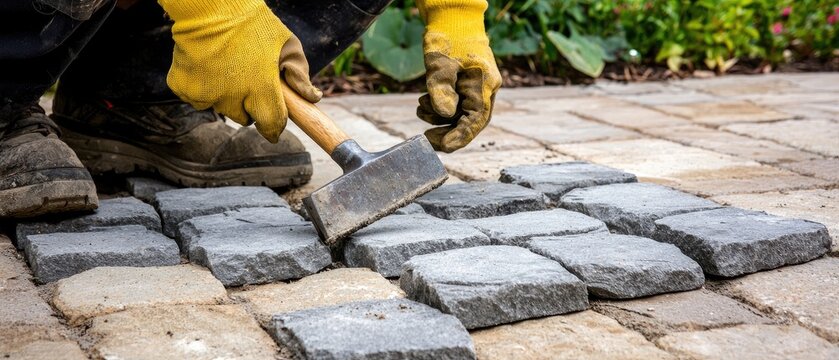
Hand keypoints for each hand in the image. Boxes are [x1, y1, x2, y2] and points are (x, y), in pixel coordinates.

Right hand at [159, 0, 320, 142]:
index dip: (274, 127)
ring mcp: (206, 94)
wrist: (210, 6)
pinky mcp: (183, 87)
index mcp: (262, 88)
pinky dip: (201, 87)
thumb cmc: (254, 24)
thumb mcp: (288, 45)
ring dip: (224, 97)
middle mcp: (233, 96)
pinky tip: (207, 67)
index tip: (273, 128)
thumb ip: (299, 75)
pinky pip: (196, 98)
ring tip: (227, 69)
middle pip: (244, 119)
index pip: (272, 125)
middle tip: (248, 82)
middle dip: (249, 107)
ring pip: (220, 108)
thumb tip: (312, 98)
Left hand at [415, 0, 501, 151]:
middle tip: (427, 139)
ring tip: (420, 111)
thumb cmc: (447, 38)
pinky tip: (424, 102)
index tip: (442, 146)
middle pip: (470, 121)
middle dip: (449, 132)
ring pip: (463, 113)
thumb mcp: (439, 66)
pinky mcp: (469, 84)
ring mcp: (478, 86)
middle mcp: (486, 88)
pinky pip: (459, 103)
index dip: (459, 137)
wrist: (453, 17)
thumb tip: (445, 116)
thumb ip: (441, 91)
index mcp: (484, 85)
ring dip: (441, 118)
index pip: (475, 120)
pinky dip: (442, 107)